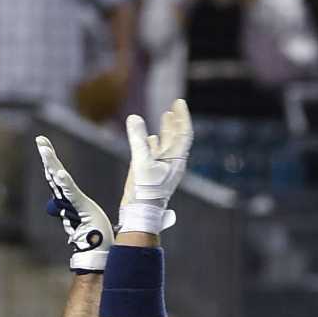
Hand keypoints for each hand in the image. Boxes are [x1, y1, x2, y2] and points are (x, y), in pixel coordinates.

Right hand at [37, 136, 112, 271]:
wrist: (96, 250)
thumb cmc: (91, 234)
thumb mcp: (81, 215)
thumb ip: (71, 207)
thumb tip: (61, 205)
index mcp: (67, 199)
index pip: (56, 176)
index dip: (49, 159)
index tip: (43, 143)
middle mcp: (66, 200)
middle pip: (53, 174)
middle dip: (47, 156)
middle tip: (40, 139)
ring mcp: (72, 203)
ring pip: (58, 180)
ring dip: (51, 163)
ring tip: (45, 149)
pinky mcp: (80, 208)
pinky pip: (71, 193)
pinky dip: (65, 183)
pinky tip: (60, 173)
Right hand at [120, 99, 191, 236]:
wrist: (140, 214)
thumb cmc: (145, 192)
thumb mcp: (141, 162)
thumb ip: (138, 139)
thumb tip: (134, 117)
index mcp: (176, 160)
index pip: (183, 133)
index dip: (182, 117)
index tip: (179, 102)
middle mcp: (172, 163)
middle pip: (177, 137)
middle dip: (176, 121)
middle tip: (174, 106)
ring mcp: (163, 169)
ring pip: (167, 145)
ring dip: (166, 130)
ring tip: (165, 116)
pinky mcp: (153, 174)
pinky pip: (156, 154)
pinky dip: (154, 143)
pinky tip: (150, 138)